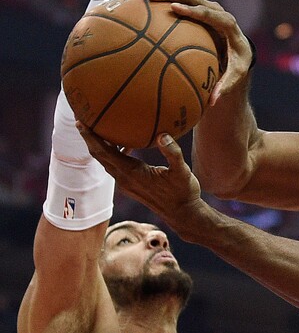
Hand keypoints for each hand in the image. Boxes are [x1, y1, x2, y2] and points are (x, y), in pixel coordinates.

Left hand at [78, 127, 202, 229]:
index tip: (80, 121)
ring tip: (96, 127)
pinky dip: (112, 152)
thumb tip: (163, 135)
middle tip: (81, 118)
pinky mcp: (130, 185)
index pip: (104, 152)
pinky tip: (121, 142)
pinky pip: (115, 165)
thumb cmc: (184, 193)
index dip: (91, 136)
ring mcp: (126, 183)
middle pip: (99, 155)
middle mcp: (124, 178)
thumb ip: (173, 153)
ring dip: (99, 145)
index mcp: (132, 173)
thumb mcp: (182, 171)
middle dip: (89, 137)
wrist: (182, 214)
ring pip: (106, 161)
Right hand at [134, 0, 252, 103]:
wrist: (238, 49)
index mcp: (227, 24)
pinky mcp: (195, 6)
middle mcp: (216, 10)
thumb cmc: (236, 63)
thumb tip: (212, 102)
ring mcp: (204, 6)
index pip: (210, 14)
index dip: (194, 10)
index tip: (175, 9)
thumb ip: (224, 86)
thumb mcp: (234, 76)